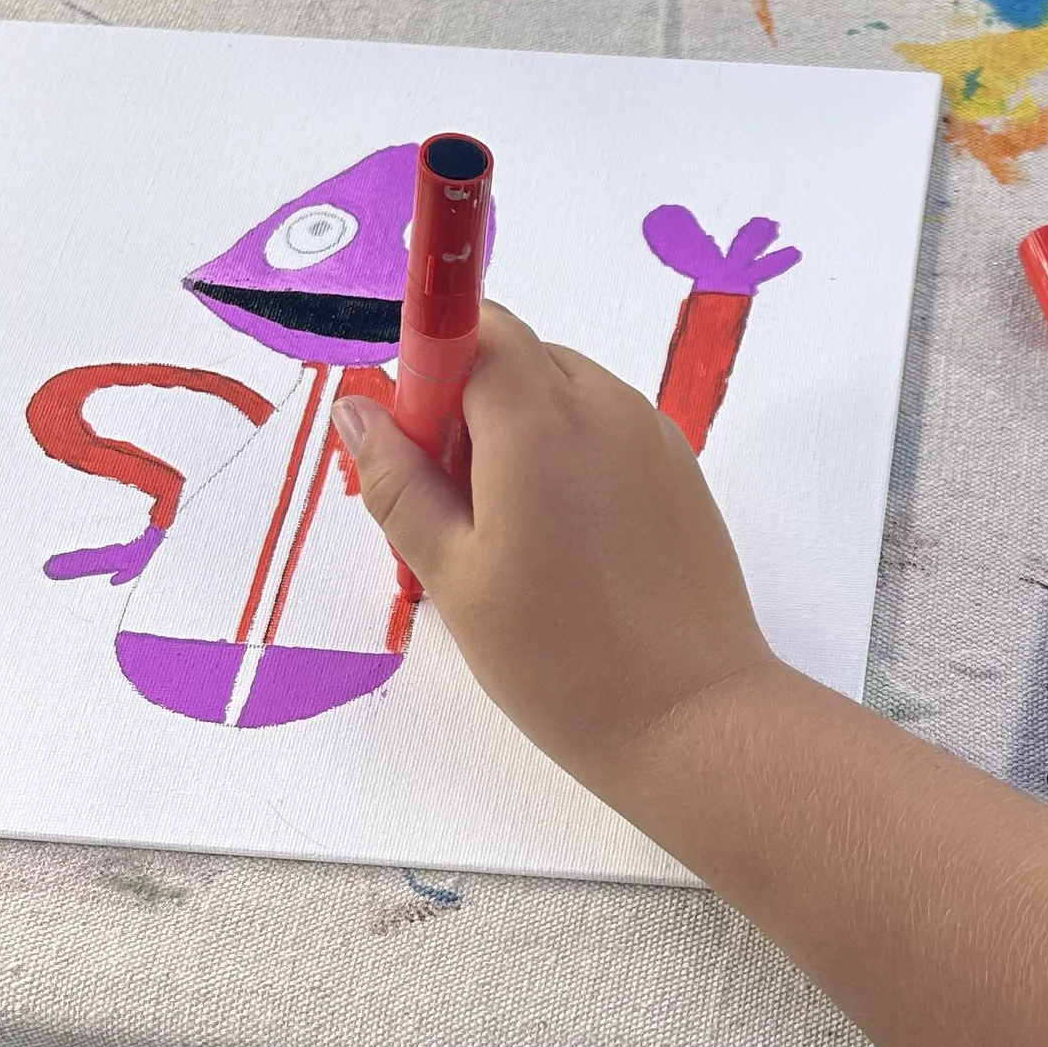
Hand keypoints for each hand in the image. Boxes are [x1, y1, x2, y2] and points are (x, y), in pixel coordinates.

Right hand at [336, 307, 777, 805]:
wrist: (692, 720)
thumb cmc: (560, 658)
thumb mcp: (452, 575)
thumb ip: (398, 481)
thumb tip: (354, 407)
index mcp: (541, 420)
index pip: (476, 325)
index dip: (430, 369)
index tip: (414, 446)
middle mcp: (606, 407)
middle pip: (518, 360)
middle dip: (468, 412)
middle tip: (450, 514)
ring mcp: (653, 437)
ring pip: (562, 397)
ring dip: (517, 440)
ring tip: (509, 545)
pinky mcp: (682, 473)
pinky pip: (605, 434)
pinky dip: (567, 462)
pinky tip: (564, 552)